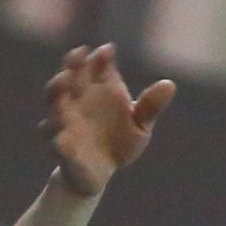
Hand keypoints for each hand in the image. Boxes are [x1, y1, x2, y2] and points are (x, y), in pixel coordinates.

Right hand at [42, 45, 173, 197]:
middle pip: (70, 77)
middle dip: (72, 64)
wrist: (99, 174)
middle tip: (78, 53)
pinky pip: (57, 143)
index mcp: (98, 91)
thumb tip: (170, 84)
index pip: (95, 67)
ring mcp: (66, 123)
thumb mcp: (139, 126)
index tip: (108, 50)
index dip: (99, 57)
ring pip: (55, 103)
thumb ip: (150, 106)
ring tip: (63, 81)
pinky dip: (59, 141)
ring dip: (56, 91)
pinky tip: (62, 140)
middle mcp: (78, 101)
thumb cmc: (119, 142)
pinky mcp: (62, 149)